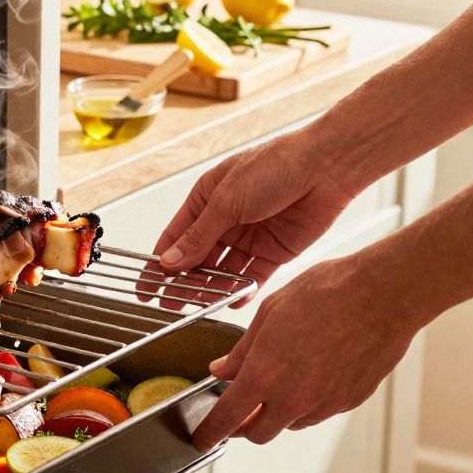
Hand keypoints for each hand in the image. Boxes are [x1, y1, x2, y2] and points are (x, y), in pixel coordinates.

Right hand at [137, 128, 354, 306]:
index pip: (175, 237)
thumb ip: (198, 237)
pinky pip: (252, 276)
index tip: (146, 288)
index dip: (159, 263)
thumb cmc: (274, 167)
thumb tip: (168, 263)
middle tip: (169, 305)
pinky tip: (231, 302)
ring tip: (197, 305)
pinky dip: (241, 290)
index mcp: (207, 198)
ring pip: (223, 270)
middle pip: (197, 258)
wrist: (327, 166)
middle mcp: (225, 219)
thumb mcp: (226, 202)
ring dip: (210, 287)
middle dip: (182, 282)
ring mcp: (249, 236)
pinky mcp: (274, 251)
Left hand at [191, 256, 421, 451]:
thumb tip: (221, 370)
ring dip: (279, 412)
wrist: (384, 294)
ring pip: (290, 424)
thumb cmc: (328, 293)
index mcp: (265, 374)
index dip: (209, 433)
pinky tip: (313, 372)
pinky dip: (308, 402)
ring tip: (284, 377)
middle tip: (240, 408)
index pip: (227, 418)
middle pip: (258, 434)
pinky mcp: (349, 402)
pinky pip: (319, 412)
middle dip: (244, 425)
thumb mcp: (270, 312)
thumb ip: (241, 350)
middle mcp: (294, 398)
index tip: (202, 438)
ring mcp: (324, 404)